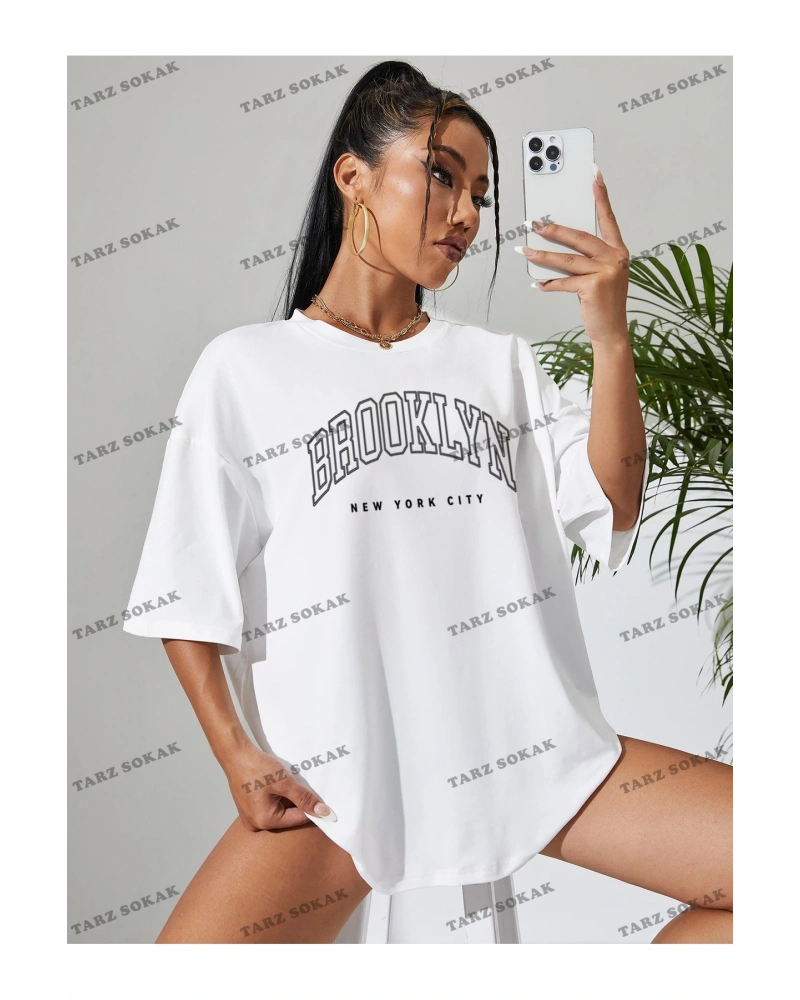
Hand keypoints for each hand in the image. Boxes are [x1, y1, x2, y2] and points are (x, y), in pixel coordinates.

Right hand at [221, 741, 336, 830]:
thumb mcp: (284, 782)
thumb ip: (304, 798)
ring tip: (286, 783)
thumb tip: (324, 813)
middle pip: (288, 816)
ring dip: (288, 798)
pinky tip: (278, 784)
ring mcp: (251, 817)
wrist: (235, 754)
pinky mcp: (250, 809)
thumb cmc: (256, 767)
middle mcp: (256, 824)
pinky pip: (271, 806)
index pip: (298, 819)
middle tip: (301, 785)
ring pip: (281, 810)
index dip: (311, 808)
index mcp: (264, 821)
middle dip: (298, 802)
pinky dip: (278, 796)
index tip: (323, 799)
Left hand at [518, 168, 630, 345]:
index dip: (601, 196)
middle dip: (553, 229)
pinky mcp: (593, 287)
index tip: (595, 175)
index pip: (608, 219)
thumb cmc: (604, 303)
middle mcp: (615, 258)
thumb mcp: (601, 276)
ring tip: (524, 250)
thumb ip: (588, 260)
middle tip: (533, 222)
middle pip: (578, 237)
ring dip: (541, 255)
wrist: (612, 331)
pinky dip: (548, 284)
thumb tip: (557, 248)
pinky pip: (563, 282)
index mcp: (618, 251)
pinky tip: (537, 284)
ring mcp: (606, 272)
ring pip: (566, 260)